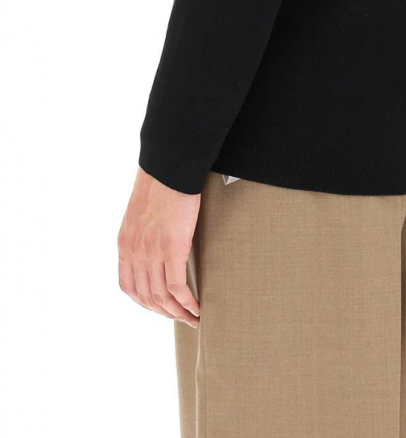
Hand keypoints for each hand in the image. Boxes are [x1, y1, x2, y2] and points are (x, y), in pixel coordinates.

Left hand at [118, 167, 201, 327]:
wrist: (169, 169)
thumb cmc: (161, 183)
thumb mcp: (141, 212)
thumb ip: (143, 231)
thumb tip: (156, 238)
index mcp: (125, 244)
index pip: (129, 287)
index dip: (145, 303)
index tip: (161, 308)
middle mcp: (134, 253)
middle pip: (146, 297)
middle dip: (165, 313)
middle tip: (182, 319)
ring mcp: (151, 253)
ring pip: (162, 297)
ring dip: (178, 313)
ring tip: (193, 318)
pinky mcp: (172, 249)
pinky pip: (177, 287)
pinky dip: (187, 302)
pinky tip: (197, 308)